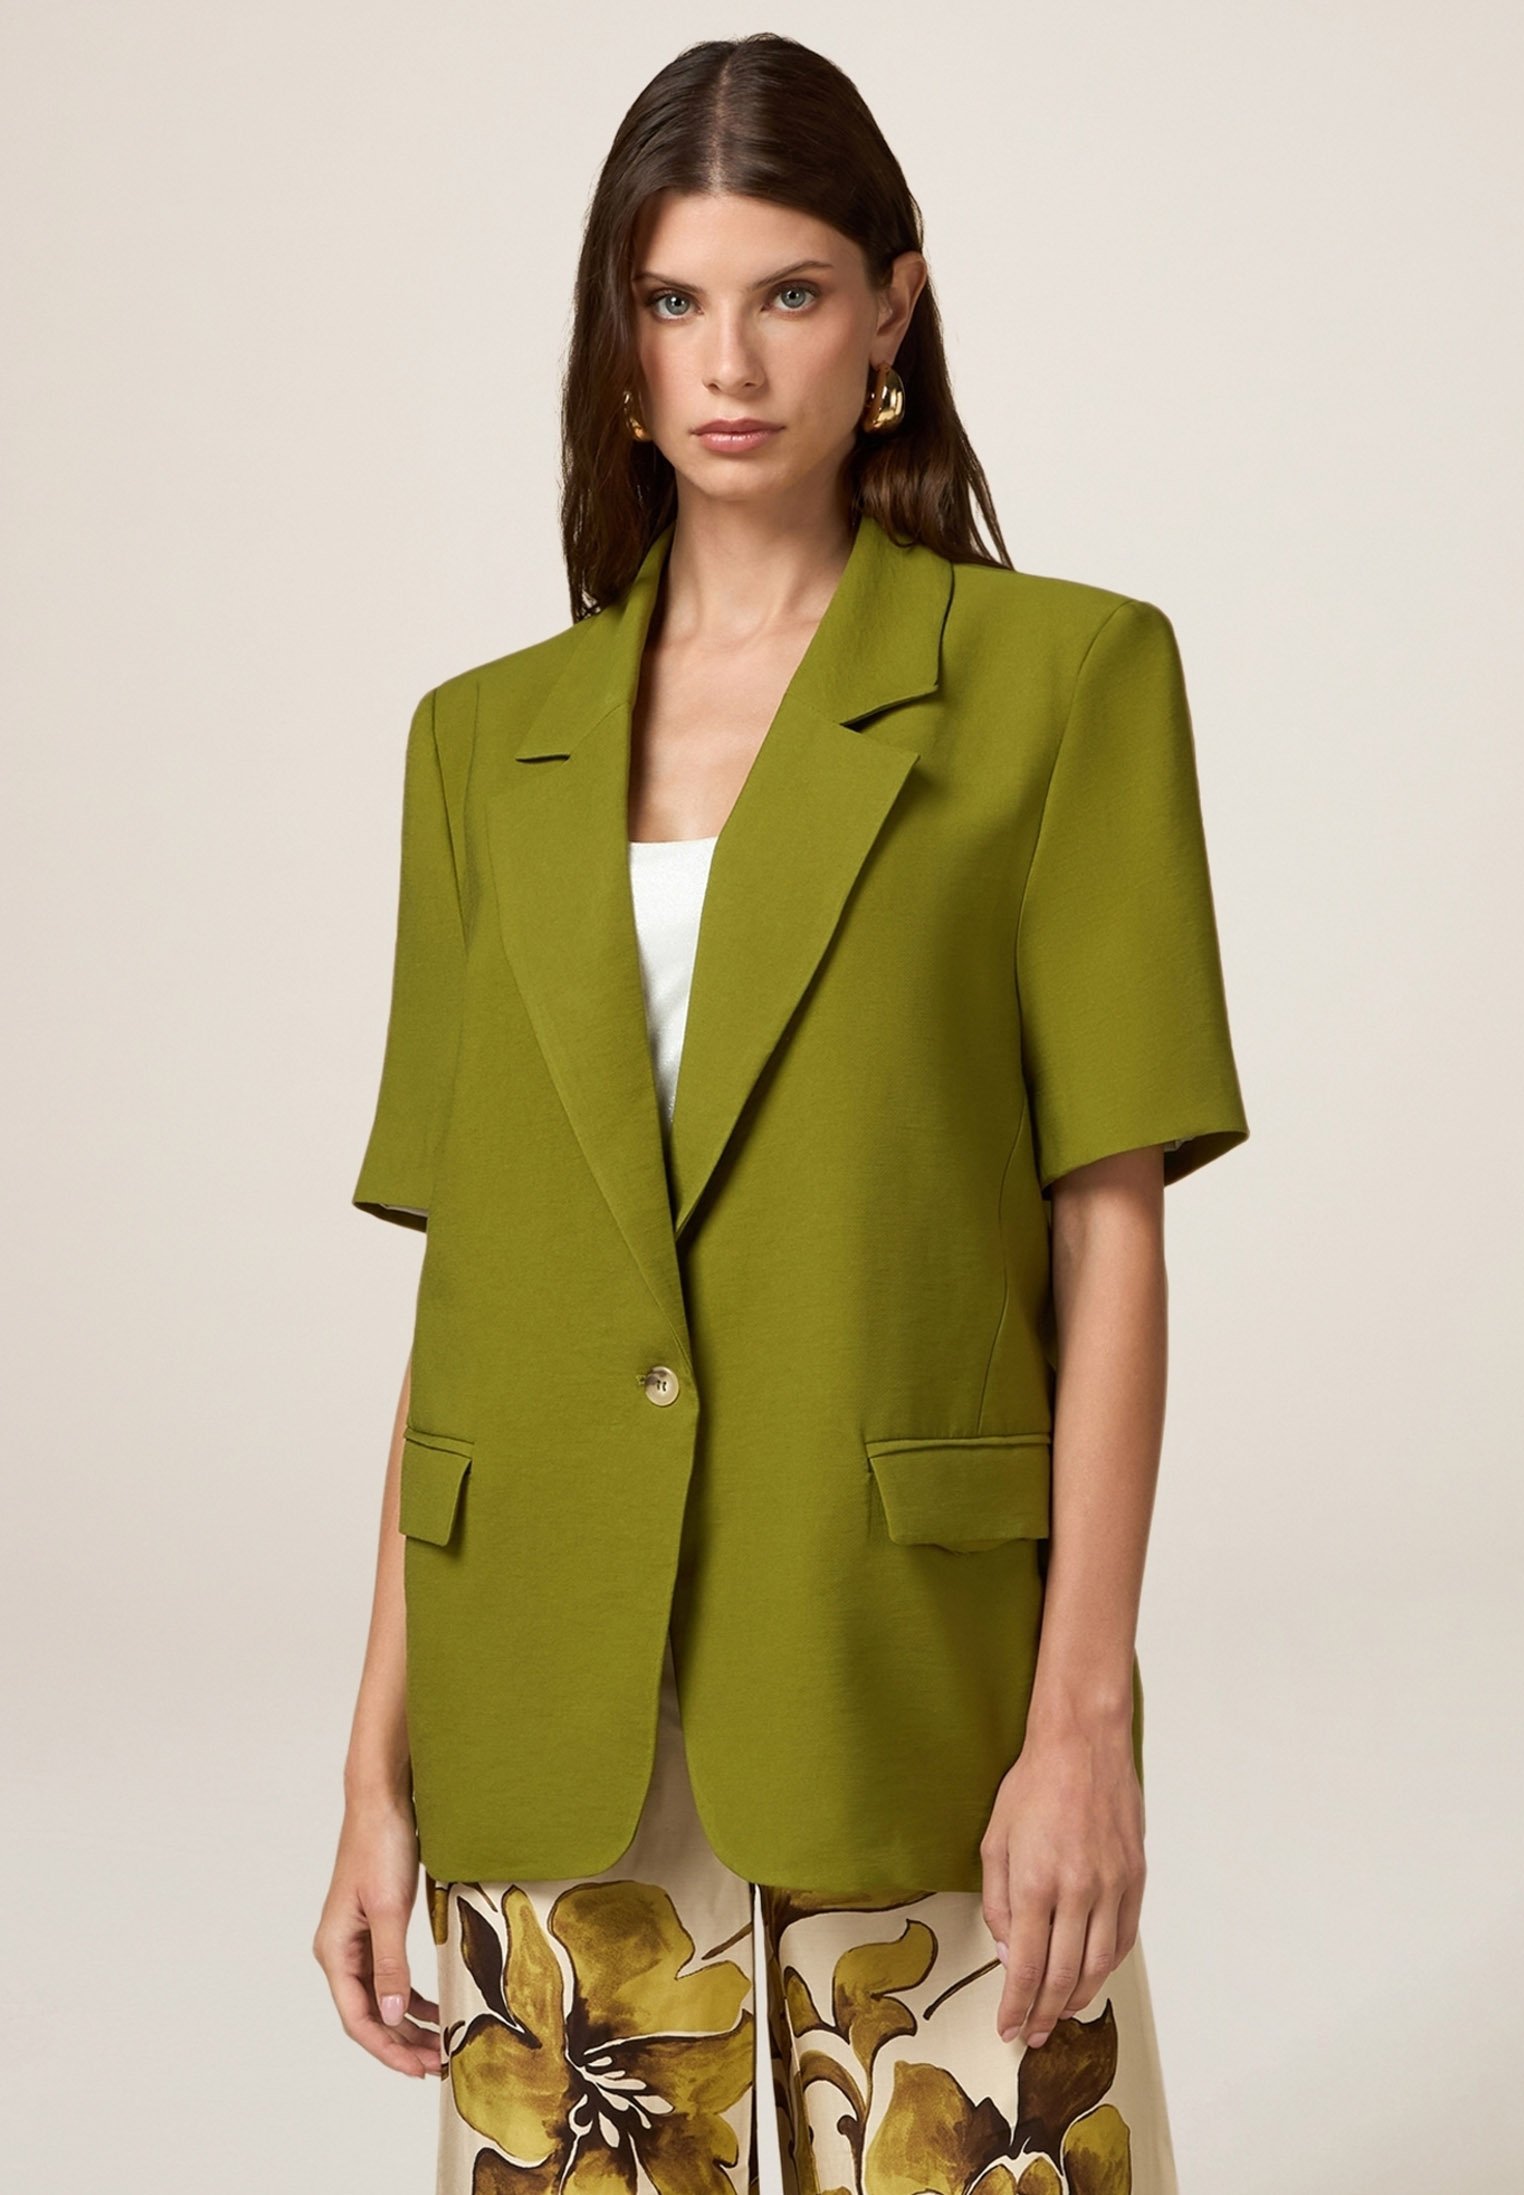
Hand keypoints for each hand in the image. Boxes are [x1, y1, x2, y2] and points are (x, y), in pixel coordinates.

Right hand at [313, 1789, 442, 2076]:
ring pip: (380, 1997)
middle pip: (368, 2013)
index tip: (418, 2067)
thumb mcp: (390, 1909)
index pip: (357, 2018)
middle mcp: (340, 1950)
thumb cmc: (381, 1846)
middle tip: (437, 2064)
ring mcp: (357, 1939)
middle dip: (401, 2042)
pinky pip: (389, 1975)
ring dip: (407, 2022)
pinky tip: (433, 2006)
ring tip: (439, 2044)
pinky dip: (410, 1995)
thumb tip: (394, 2014)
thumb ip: (391, 1964)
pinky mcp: (375, 1926)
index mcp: (335, 1950)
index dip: (387, 2048)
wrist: (382, 1801)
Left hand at [979, 1714, 1144, 2048]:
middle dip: (1045, 2014)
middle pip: (1062, 1976)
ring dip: (1077, 1998)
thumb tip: (1008, 1952)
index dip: (1016, 2007)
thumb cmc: (1033, 1785)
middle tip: (1034, 2034)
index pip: (1025, 1967)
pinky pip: (1123, 1938)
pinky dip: (1107, 1966)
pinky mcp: (1135, 1878)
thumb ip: (998, 1901)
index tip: (1008, 2028)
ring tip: (1061, 2013)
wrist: (1083, 1744)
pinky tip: (1092, 1975)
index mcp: (1035, 1883)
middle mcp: (1077, 1891)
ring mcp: (1111, 1886)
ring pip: (1098, 1965)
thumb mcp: (994, 1840)